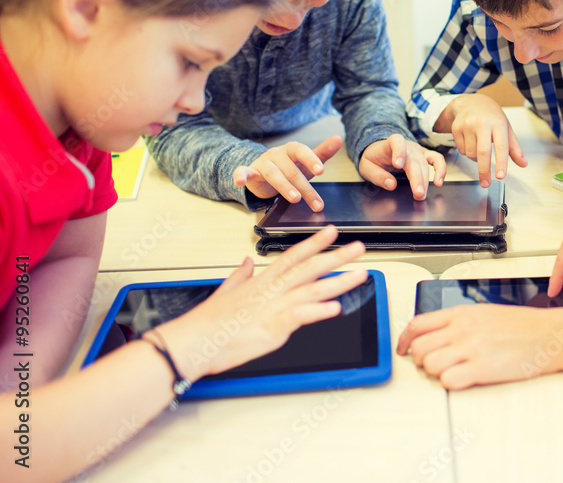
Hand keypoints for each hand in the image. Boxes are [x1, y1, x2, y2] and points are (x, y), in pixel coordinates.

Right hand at [157, 226, 367, 379]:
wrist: (191, 343)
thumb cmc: (208, 322)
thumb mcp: (225, 291)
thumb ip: (241, 275)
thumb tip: (247, 260)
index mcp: (262, 282)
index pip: (293, 256)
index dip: (314, 243)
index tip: (332, 231)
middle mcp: (270, 291)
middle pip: (309, 269)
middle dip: (336, 257)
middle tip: (359, 247)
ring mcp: (272, 308)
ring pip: (311, 290)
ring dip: (338, 282)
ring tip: (360, 274)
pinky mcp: (271, 328)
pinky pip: (298, 316)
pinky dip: (317, 311)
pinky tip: (335, 308)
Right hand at [233, 135, 342, 210]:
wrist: (265, 173)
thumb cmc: (290, 167)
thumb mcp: (307, 162)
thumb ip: (323, 153)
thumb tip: (338, 138)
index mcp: (291, 150)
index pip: (301, 151)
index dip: (311, 159)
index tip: (321, 171)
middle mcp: (276, 154)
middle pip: (291, 170)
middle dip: (305, 188)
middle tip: (315, 202)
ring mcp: (262, 163)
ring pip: (273, 174)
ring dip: (284, 187)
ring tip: (295, 199)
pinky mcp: (250, 172)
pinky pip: (243, 172)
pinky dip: (240, 176)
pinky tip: (239, 181)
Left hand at [359, 134, 446, 199]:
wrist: (380, 151)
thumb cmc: (374, 159)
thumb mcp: (366, 167)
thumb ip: (377, 176)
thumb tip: (392, 184)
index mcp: (389, 144)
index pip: (396, 142)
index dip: (399, 152)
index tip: (398, 165)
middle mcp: (407, 145)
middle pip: (414, 160)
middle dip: (417, 178)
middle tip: (418, 194)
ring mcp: (417, 150)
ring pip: (424, 164)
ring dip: (425, 180)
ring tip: (421, 194)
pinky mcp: (424, 155)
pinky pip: (437, 159)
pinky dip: (441, 170)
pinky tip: (439, 182)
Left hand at [396, 304, 562, 389]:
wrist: (549, 334)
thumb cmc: (522, 326)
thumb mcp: (484, 313)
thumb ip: (458, 321)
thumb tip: (435, 332)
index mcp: (461, 314)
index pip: (417, 325)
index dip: (404, 340)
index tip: (403, 349)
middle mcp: (462, 329)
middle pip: (419, 348)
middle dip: (422, 360)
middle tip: (435, 364)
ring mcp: (471, 348)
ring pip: (429, 364)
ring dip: (436, 372)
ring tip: (453, 371)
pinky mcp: (482, 368)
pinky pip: (448, 381)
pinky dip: (451, 383)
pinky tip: (464, 378)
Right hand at [438, 93, 527, 185]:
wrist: (471, 102)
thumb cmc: (492, 117)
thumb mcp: (506, 129)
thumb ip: (514, 148)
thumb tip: (523, 164)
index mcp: (498, 123)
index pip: (501, 146)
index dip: (501, 163)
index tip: (501, 176)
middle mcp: (482, 123)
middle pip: (482, 152)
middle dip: (484, 171)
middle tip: (486, 183)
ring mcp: (467, 125)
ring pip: (471, 154)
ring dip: (476, 159)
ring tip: (480, 149)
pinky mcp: (456, 128)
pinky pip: (462, 150)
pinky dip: (467, 152)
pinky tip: (471, 142)